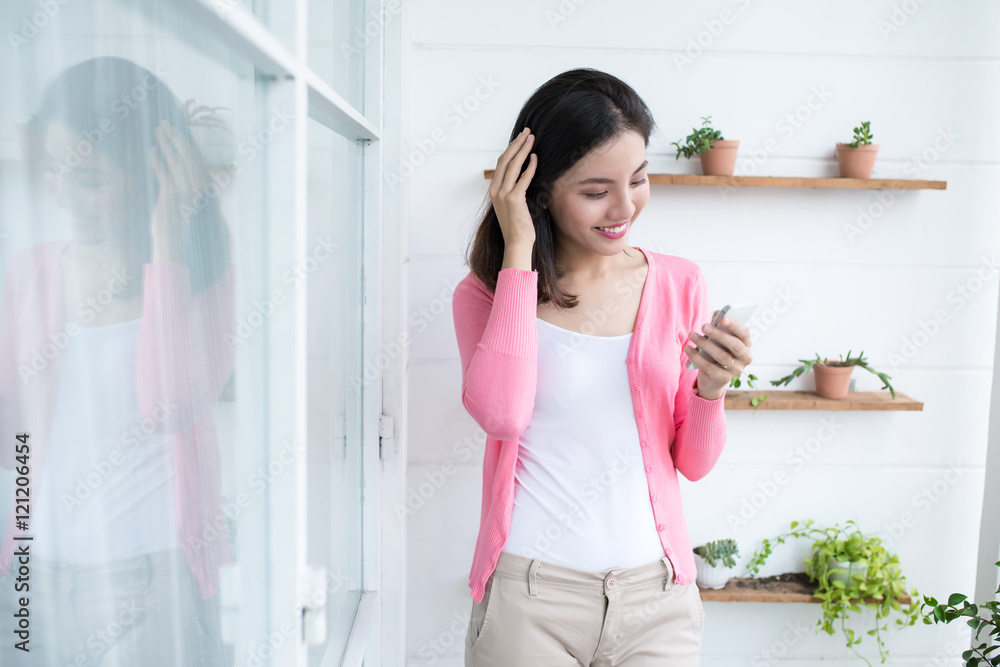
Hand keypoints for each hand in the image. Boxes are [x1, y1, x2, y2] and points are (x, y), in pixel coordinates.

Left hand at [150, 120, 207, 261]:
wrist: (175, 238)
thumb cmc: (178, 221)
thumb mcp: (183, 200)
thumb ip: (183, 184)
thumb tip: (179, 172)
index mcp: (201, 184)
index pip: (194, 156)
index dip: (185, 141)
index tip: (176, 129)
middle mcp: (196, 185)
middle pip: (186, 153)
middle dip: (175, 136)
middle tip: (164, 122)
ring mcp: (184, 188)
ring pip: (175, 159)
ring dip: (165, 142)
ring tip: (156, 130)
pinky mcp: (171, 193)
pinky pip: (163, 171)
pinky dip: (156, 160)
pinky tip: (152, 150)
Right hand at [488, 127, 537, 248]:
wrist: (517, 243)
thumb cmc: (518, 226)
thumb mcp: (513, 205)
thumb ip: (514, 190)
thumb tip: (524, 175)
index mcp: (494, 191)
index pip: (501, 164)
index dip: (511, 149)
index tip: (520, 138)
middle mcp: (496, 191)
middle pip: (505, 160)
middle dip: (516, 143)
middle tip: (527, 132)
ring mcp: (503, 195)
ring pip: (512, 166)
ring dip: (523, 150)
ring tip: (532, 138)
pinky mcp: (514, 200)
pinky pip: (523, 178)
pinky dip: (530, 167)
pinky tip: (536, 158)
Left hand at [684, 312, 752, 400]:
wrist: (712, 379)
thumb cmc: (716, 352)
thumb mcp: (718, 340)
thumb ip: (719, 327)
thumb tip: (716, 314)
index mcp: (746, 345)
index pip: (744, 333)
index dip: (734, 325)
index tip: (722, 318)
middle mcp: (745, 358)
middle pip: (735, 345)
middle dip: (719, 334)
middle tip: (704, 326)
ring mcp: (736, 370)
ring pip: (722, 356)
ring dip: (705, 344)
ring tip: (692, 335)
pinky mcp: (723, 379)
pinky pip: (710, 367)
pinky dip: (697, 357)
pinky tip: (688, 348)